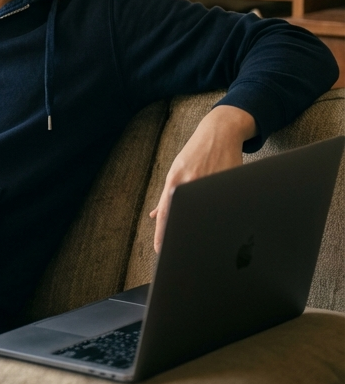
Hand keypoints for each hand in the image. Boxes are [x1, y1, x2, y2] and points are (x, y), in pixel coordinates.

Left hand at [150, 105, 256, 252]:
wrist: (220, 132)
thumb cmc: (196, 153)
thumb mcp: (176, 170)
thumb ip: (166, 195)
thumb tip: (155, 215)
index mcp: (175, 182)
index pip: (166, 214)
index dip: (162, 235)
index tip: (161, 251)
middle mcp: (190, 182)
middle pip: (184, 215)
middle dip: (181, 234)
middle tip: (180, 250)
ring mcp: (210, 182)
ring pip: (204, 211)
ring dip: (201, 225)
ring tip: (201, 240)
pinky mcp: (227, 180)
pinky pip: (223, 202)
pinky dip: (221, 212)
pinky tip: (221, 220)